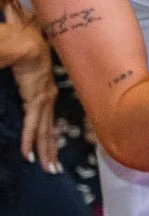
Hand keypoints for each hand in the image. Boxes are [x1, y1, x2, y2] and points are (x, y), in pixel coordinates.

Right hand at [10, 41, 58, 172]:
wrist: (28, 46)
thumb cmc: (28, 52)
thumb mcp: (31, 72)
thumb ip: (29, 81)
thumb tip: (26, 82)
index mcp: (48, 94)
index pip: (50, 122)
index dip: (51, 138)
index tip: (53, 152)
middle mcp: (48, 100)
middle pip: (50, 132)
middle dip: (51, 152)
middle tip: (54, 170)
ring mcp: (43, 102)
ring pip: (44, 133)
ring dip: (43, 152)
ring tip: (47, 168)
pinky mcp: (34, 101)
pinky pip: (31, 126)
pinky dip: (28, 141)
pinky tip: (27, 155)